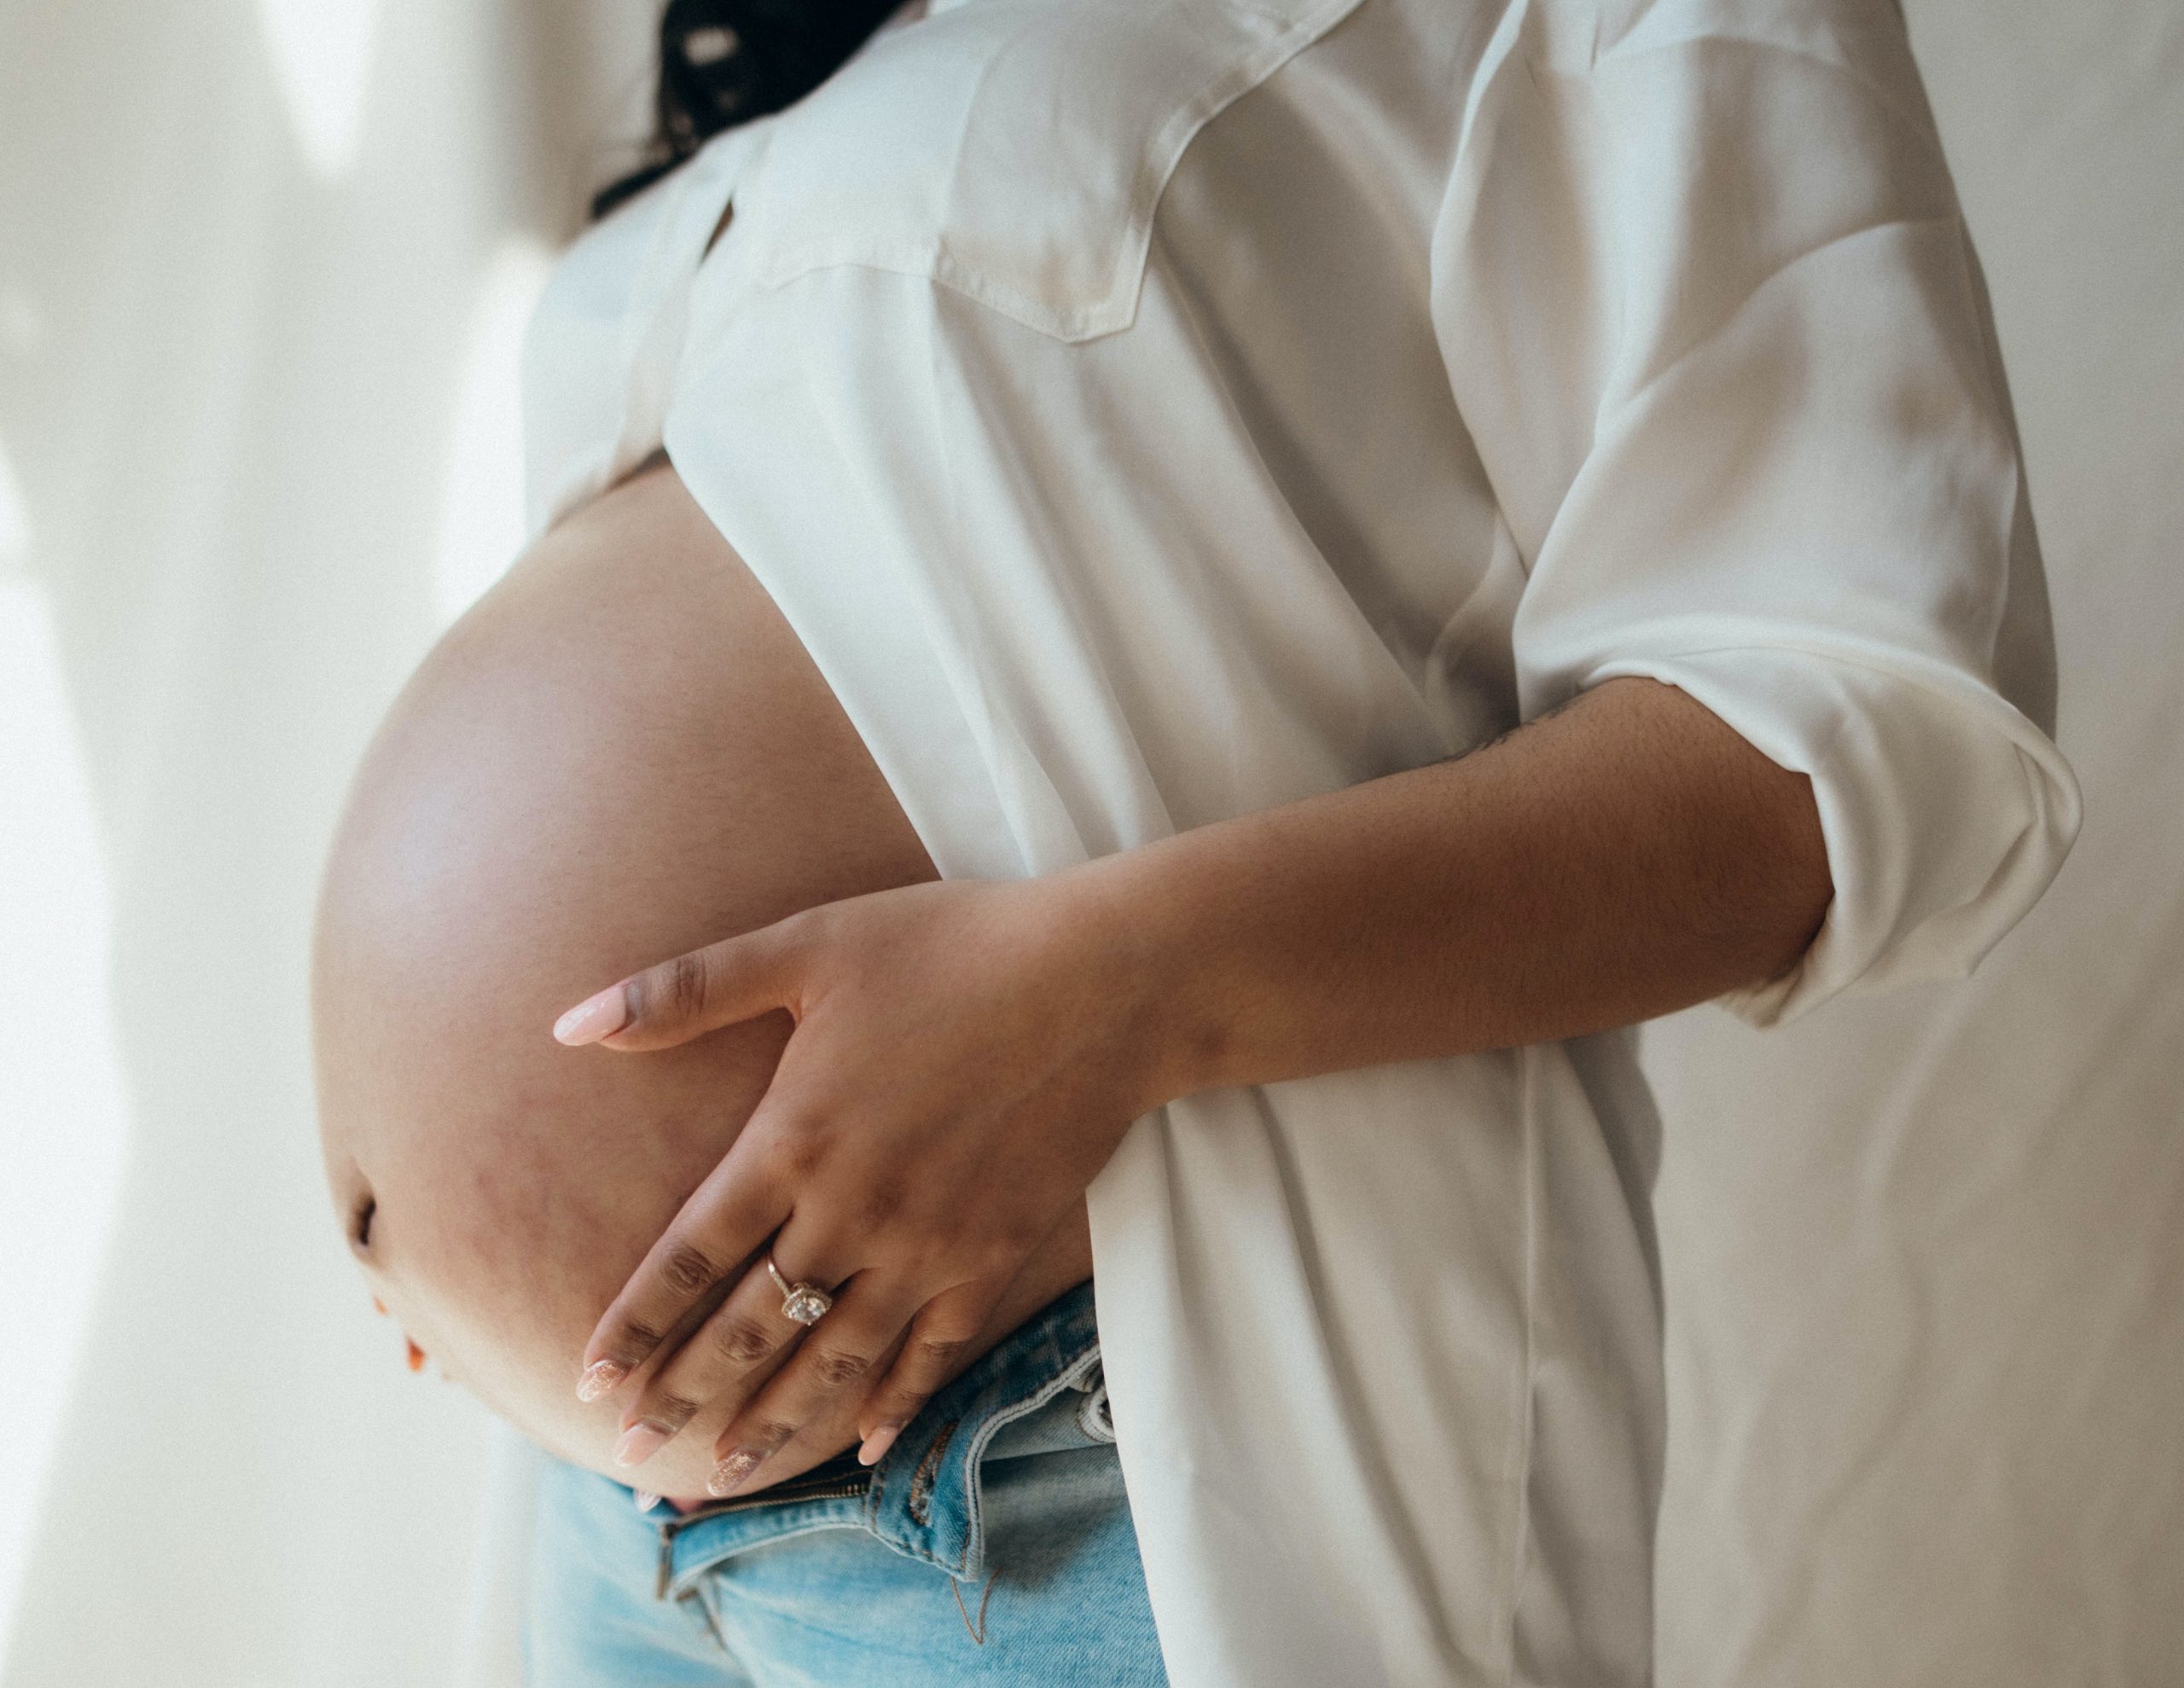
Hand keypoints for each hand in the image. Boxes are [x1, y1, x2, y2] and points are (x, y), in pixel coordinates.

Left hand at [555, 872, 1159, 1494]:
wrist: (1107, 982)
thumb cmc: (953, 946)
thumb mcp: (809, 944)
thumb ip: (686, 989)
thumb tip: (567, 1022)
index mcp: (795, 1139)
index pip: (689, 1257)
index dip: (633, 1326)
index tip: (585, 1381)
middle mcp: (853, 1210)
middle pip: (748, 1328)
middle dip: (680, 1395)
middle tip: (625, 1453)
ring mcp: (929, 1246)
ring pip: (833, 1361)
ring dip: (771, 1424)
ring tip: (720, 1472)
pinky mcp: (994, 1257)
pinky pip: (932, 1355)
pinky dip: (891, 1406)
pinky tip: (859, 1445)